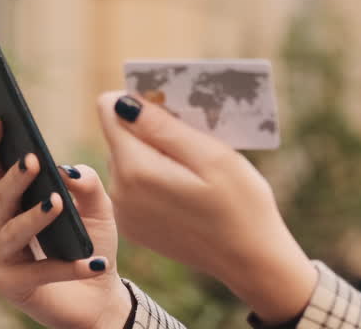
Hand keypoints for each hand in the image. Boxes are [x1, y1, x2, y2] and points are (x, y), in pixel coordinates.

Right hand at [0, 119, 132, 328]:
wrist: (100, 293)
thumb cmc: (90, 242)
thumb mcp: (98, 207)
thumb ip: (85, 183)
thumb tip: (66, 171)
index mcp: (14, 199)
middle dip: (14, 178)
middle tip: (32, 160)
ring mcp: (1, 255)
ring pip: (11, 231)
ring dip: (35, 217)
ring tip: (57, 204)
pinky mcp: (10, 284)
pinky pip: (38, 271)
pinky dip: (66, 267)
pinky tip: (93, 262)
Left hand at [96, 92, 317, 322]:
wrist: (250, 260)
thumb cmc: (241, 204)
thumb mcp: (211, 156)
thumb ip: (162, 127)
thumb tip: (120, 101)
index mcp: (136, 170)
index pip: (110, 111)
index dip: (140, 100)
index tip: (172, 108)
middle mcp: (120, 192)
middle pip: (121, 135)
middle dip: (151, 127)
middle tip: (195, 140)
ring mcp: (125, 212)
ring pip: (128, 159)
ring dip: (156, 152)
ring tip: (196, 167)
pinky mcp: (135, 226)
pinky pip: (135, 184)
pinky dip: (157, 176)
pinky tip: (188, 188)